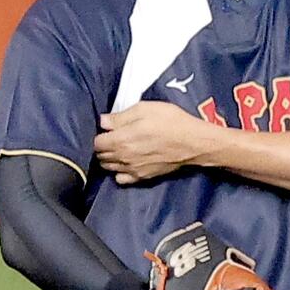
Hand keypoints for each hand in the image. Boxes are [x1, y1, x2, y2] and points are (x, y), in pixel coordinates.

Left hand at [94, 102, 213, 183]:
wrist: (193, 143)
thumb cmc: (171, 122)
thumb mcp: (144, 109)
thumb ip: (120, 117)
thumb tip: (103, 122)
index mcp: (121, 140)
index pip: (97, 143)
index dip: (99, 135)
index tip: (107, 129)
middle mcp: (123, 158)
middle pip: (101, 157)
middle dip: (102, 147)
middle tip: (112, 137)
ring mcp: (132, 170)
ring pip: (109, 168)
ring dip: (109, 159)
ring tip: (118, 149)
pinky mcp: (143, 177)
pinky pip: (121, 180)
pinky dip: (119, 173)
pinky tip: (126, 164)